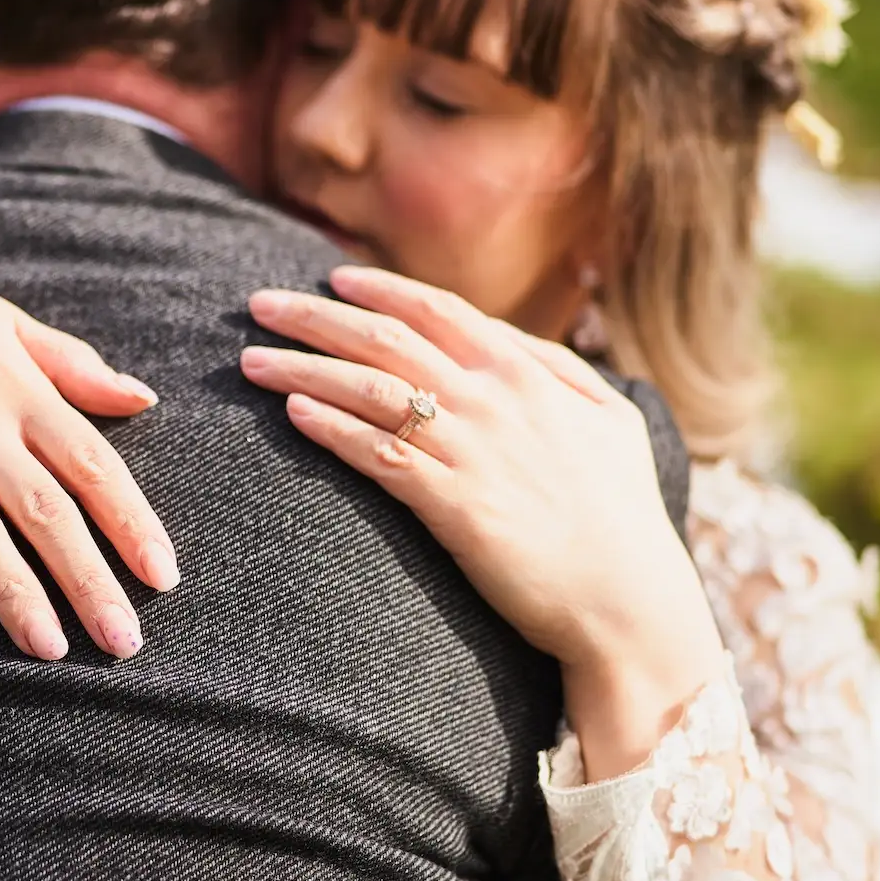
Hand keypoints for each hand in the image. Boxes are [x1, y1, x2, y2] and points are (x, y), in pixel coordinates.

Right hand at [0, 229, 179, 661]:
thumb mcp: (4, 323)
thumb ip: (74, 365)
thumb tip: (143, 398)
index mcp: (19, 386)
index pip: (91, 463)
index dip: (131, 522)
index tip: (162, 578)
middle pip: (44, 508)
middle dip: (88, 578)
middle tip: (123, 641)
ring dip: (16, 594)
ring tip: (51, 651)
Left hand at [240, 266, 725, 777]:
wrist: (629, 601)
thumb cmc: (623, 515)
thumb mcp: (611, 420)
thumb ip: (557, 371)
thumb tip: (506, 340)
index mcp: (529, 373)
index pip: (438, 310)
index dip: (379, 290)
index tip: (330, 279)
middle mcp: (495, 399)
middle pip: (386, 339)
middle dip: (314, 316)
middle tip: (259, 304)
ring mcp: (472, 451)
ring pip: (369, 391)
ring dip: (302, 370)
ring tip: (250, 360)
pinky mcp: (453, 506)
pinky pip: (377, 455)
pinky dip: (332, 428)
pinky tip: (293, 415)